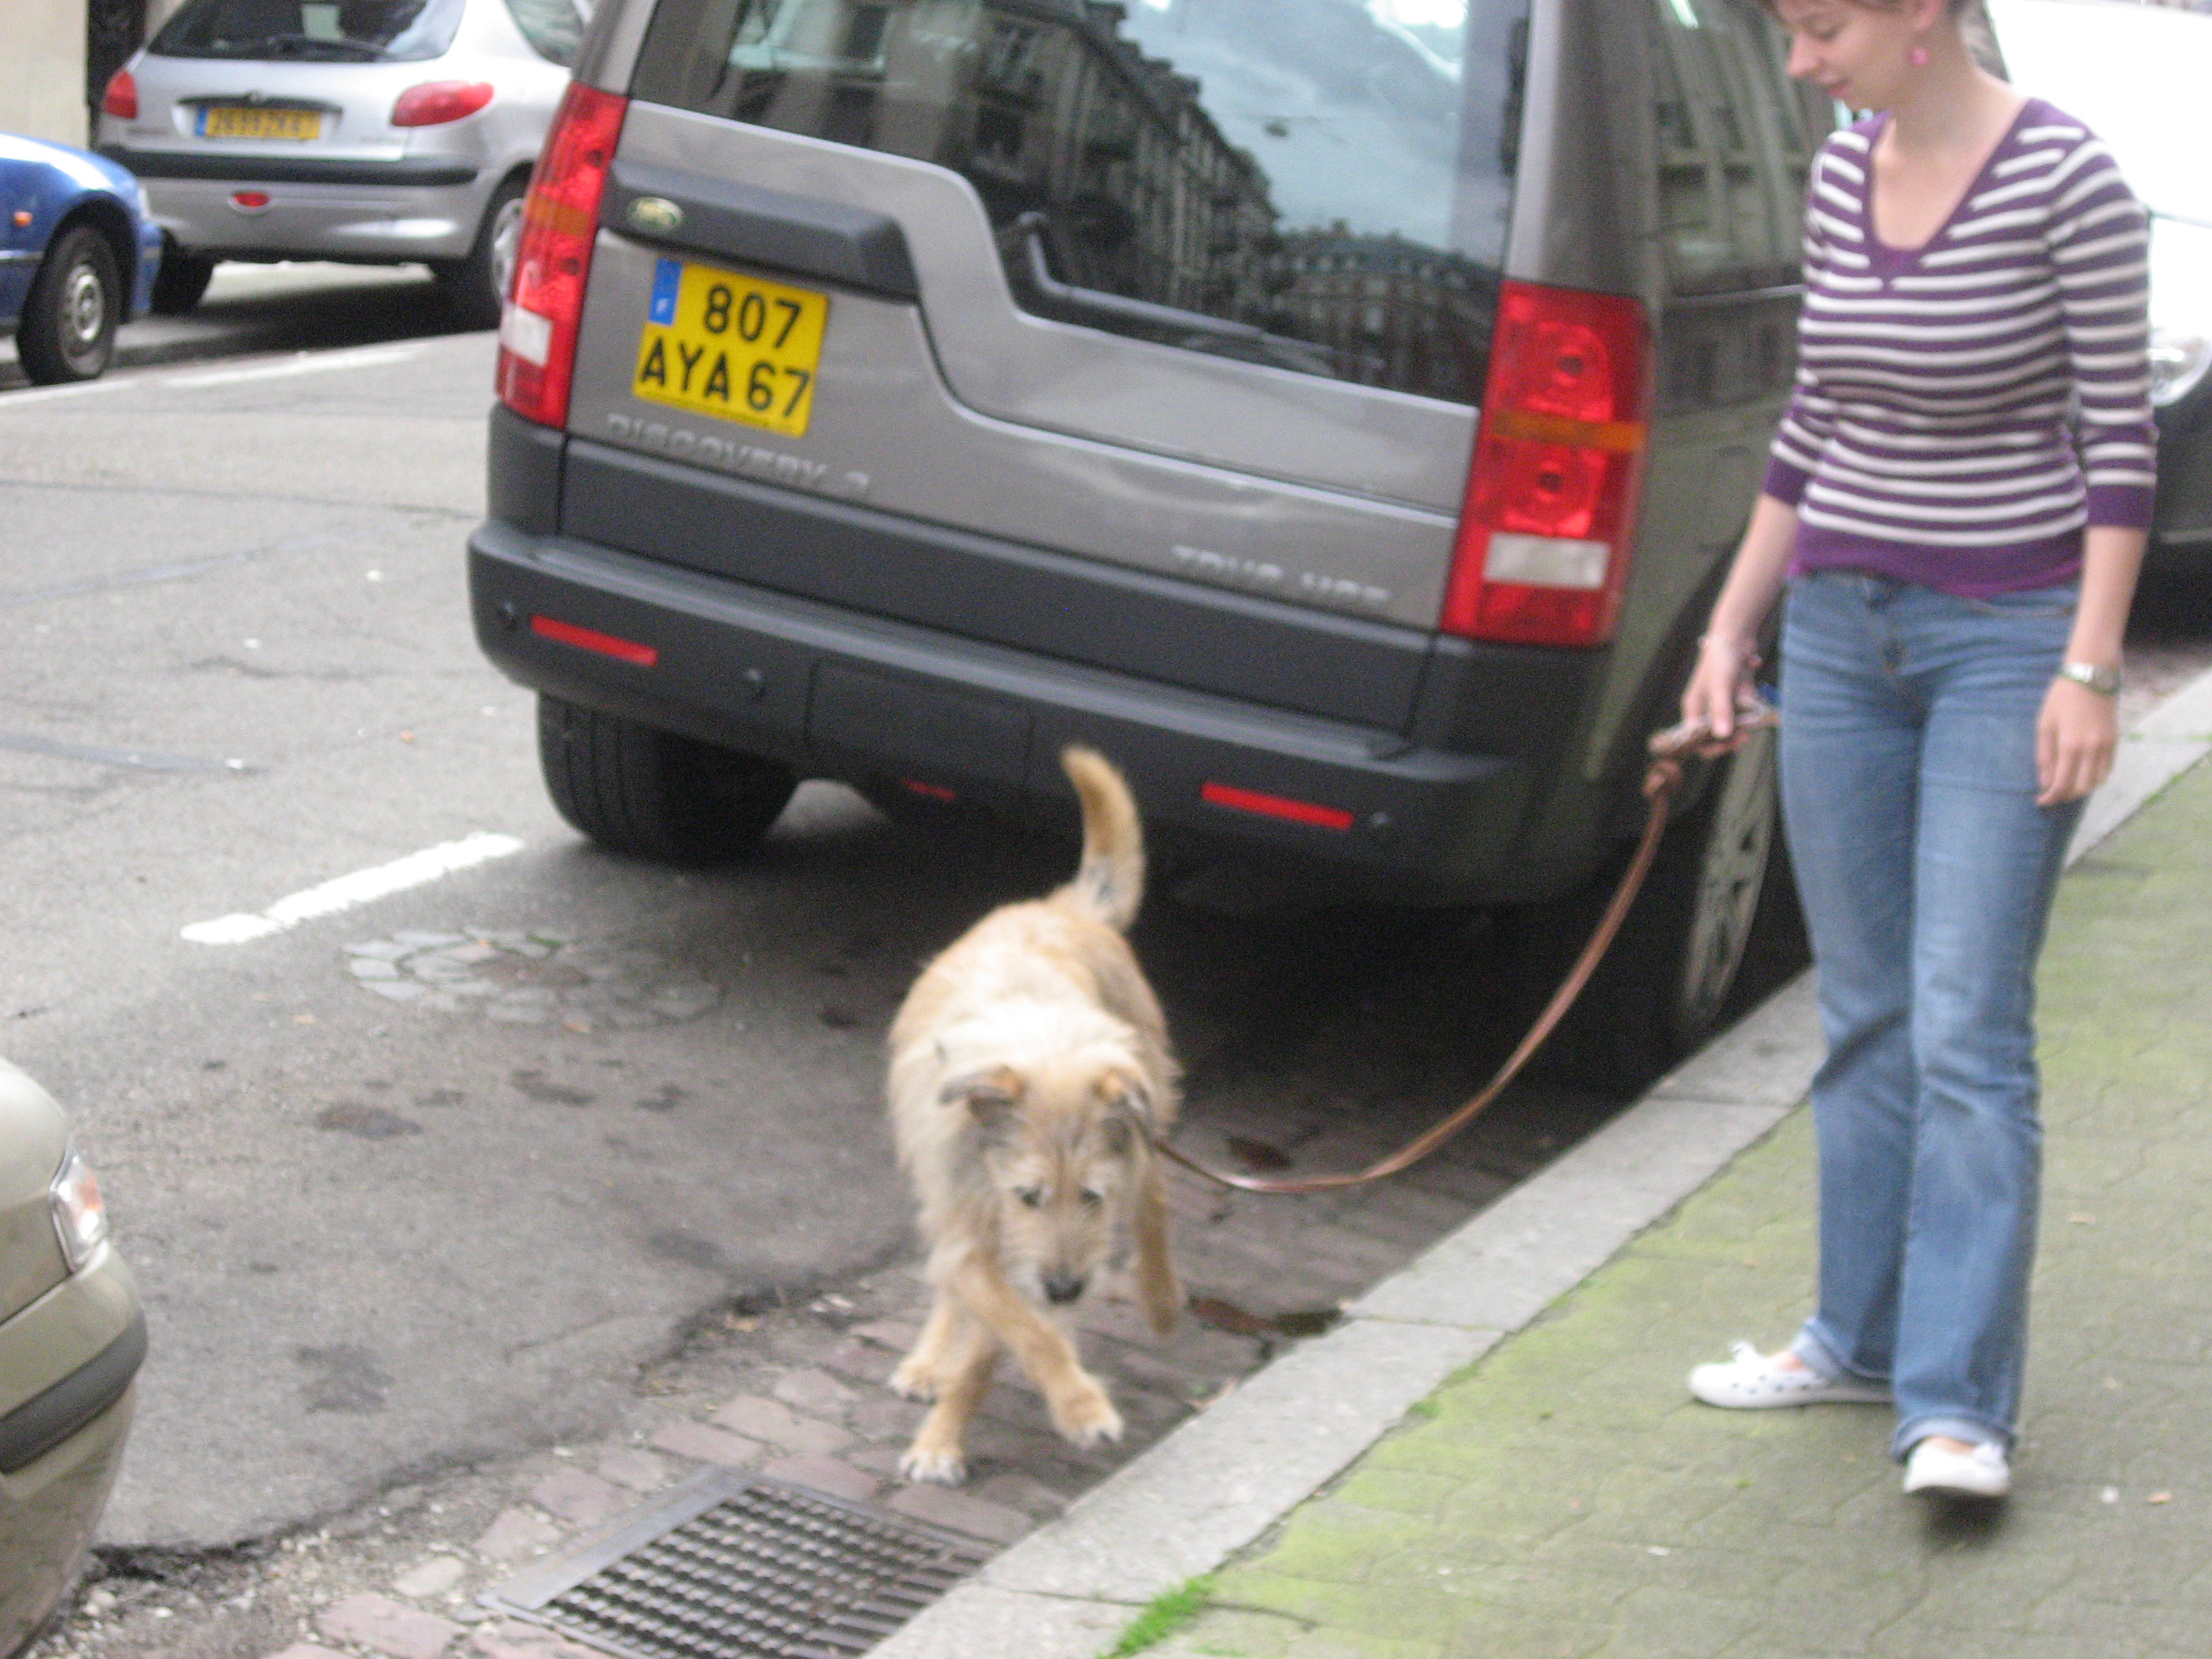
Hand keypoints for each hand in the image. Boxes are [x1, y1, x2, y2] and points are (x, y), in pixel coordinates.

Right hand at [1681, 633, 1761, 755]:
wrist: (1735, 634)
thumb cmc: (1721, 658)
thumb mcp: (1720, 686)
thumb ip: (1721, 710)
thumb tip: (1722, 736)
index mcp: (1694, 708)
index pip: (1696, 739)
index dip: (1711, 746)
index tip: (1730, 743)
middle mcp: (1705, 708)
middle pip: (1717, 735)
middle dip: (1732, 735)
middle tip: (1747, 734)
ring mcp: (1722, 703)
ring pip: (1735, 724)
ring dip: (1744, 719)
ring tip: (1750, 704)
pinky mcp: (1735, 697)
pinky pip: (1744, 710)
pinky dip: (1751, 704)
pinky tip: (1748, 684)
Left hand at [2036, 675, 2117, 805]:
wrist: (2091, 677)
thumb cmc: (2061, 698)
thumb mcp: (2045, 725)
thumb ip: (2044, 756)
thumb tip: (2044, 783)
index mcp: (2071, 746)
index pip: (2062, 784)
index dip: (2051, 797)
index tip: (2040, 801)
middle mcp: (2092, 750)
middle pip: (2082, 788)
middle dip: (2066, 795)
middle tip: (2052, 794)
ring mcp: (2107, 746)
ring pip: (2098, 781)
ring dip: (2082, 788)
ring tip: (2066, 785)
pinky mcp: (2115, 740)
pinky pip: (2107, 768)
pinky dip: (2095, 777)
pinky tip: (2082, 773)